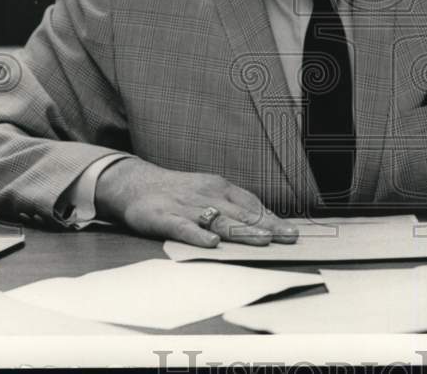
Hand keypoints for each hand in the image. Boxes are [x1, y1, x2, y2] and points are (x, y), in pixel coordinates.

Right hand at [94, 157, 298, 247]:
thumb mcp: (208, 191)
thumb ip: (232, 205)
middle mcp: (207, 196)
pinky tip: (212, 244)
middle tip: (288, 237)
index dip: (272, 218)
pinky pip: (184, 228)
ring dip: (242, 231)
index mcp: (219, 188)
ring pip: (219, 220)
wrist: (136, 183)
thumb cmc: (178, 192)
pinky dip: (198, 235)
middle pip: (241, 213)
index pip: (251, 204)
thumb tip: (263, 221)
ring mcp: (187, 207)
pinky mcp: (165, 218)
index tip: (291, 231)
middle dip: (267, 226)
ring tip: (263, 240)